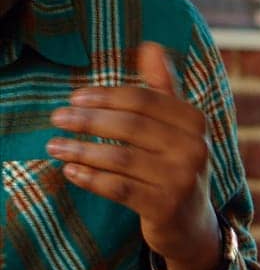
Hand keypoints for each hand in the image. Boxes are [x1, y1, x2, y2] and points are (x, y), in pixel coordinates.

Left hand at [47, 42, 221, 269]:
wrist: (192, 222)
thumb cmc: (175, 165)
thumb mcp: (177, 127)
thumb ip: (163, 89)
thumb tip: (151, 47)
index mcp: (195, 122)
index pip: (144, 100)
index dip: (106, 96)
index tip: (75, 97)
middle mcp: (194, 148)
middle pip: (130, 126)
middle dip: (88, 120)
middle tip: (57, 118)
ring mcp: (181, 178)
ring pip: (120, 157)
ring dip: (81, 150)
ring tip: (54, 146)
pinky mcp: (165, 206)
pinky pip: (118, 188)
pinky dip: (90, 178)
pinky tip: (70, 171)